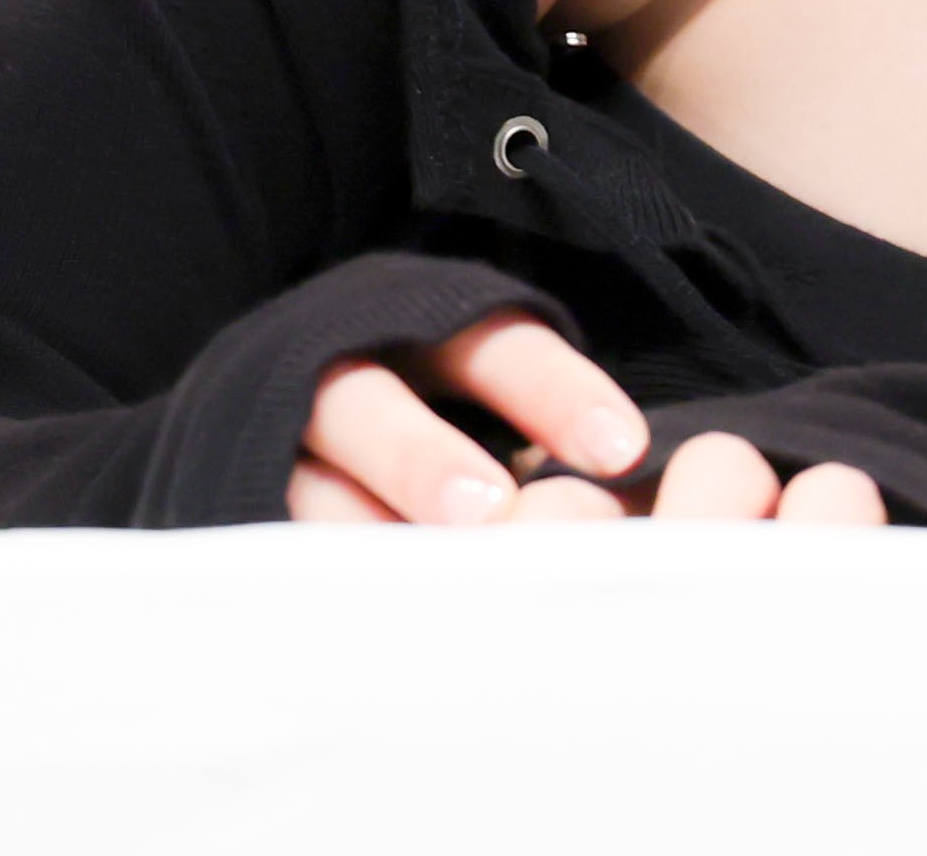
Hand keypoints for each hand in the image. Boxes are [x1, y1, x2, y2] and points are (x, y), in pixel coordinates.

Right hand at [285, 309, 882, 524]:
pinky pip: (268, 527)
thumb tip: (689, 469)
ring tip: (416, 573)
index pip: (498, 342)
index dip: (558, 392)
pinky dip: (313, 565)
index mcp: (432, 317)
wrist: (277, 385)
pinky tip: (362, 608)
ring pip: (310, 474)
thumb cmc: (435, 387)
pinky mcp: (237, 483)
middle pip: (380, 403)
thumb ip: (570, 408)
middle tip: (493, 512)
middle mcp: (354, 363)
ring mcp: (285, 430)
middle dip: (431, 458)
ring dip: (361, 522)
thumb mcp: (495, 368)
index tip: (625, 449)